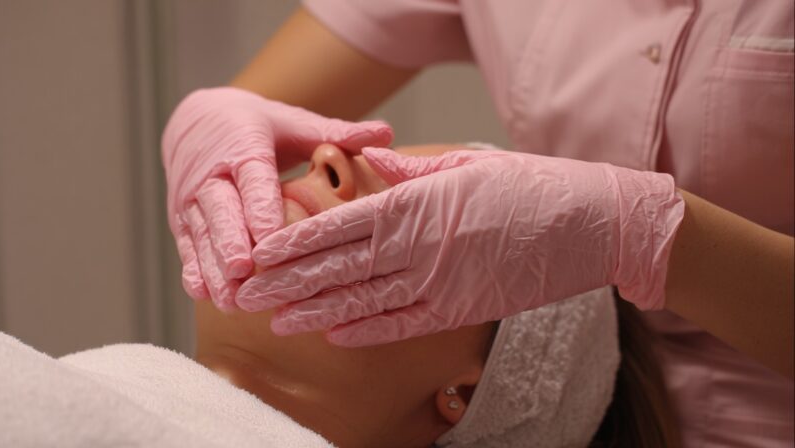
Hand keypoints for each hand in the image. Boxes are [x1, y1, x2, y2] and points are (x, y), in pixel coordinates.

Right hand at [162, 87, 391, 307]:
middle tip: (243, 271)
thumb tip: (387, 132)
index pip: (253, 177)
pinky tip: (204, 294)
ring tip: (229, 299)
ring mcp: (192, 198)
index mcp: (243, 146)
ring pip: (202, 233)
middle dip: (229, 242)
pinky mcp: (181, 218)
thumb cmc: (259, 127)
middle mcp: (212, 172)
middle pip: (220, 209)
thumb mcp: (295, 123)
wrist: (197, 121)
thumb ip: (337, 132)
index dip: (260, 206)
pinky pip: (187, 245)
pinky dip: (193, 269)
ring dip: (213, 267)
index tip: (270, 235)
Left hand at [236, 148, 683, 344]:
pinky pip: (404, 324)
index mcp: (419, 203)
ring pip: (363, 300)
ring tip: (275, 320)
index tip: (260, 253)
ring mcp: (442, 282)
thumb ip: (412, 171)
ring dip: (314, 312)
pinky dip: (366, 330)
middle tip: (246, 293)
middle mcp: (422, 245)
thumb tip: (370, 164)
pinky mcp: (461, 309)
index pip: (341, 225)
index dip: (296, 241)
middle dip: (288, 282)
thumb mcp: (468, 163)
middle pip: (340, 267)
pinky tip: (332, 335)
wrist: (592, 223)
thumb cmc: (529, 186)